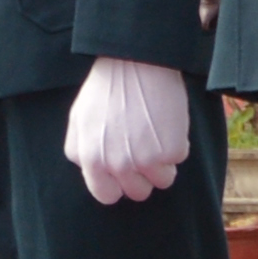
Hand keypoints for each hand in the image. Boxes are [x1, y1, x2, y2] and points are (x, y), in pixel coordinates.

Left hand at [60, 55, 187, 206]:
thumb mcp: (78, 119)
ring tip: (155, 134)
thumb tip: (90, 171)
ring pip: (162, 180)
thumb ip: (80, 151)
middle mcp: (117, 165)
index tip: (124, 171)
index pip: (106, 195)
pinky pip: (178, 160)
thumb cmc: (107, 88)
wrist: (136, 62)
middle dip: (142, 175)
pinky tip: (165, 122)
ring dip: (162, 163)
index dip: (117, 184)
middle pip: (138, 192)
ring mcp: (146, 159)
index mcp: (91, 159)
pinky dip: (176, 144)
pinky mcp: (172, 150)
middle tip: (143, 148)